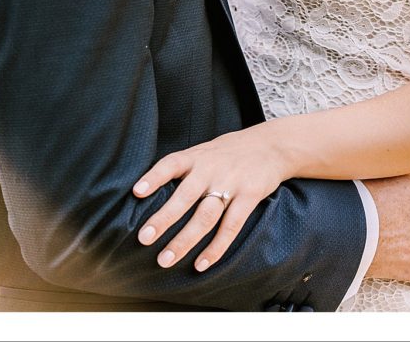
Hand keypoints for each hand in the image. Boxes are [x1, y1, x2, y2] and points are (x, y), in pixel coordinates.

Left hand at [132, 123, 288, 271]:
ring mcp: (231, 183)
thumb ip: (184, 169)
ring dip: (185, 240)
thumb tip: (148, 192)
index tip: (137, 192)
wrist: (272, 145)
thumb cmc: (229, 153)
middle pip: (185, 196)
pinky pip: (231, 226)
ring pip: (205, 216)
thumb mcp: (205, 151)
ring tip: (165, 260)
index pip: (171, 164)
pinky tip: (201, 264)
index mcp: (197, 156)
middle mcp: (212, 169)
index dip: (154, 177)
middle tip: (144, 238)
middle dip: (164, 218)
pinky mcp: (249, 196)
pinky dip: (216, 248)